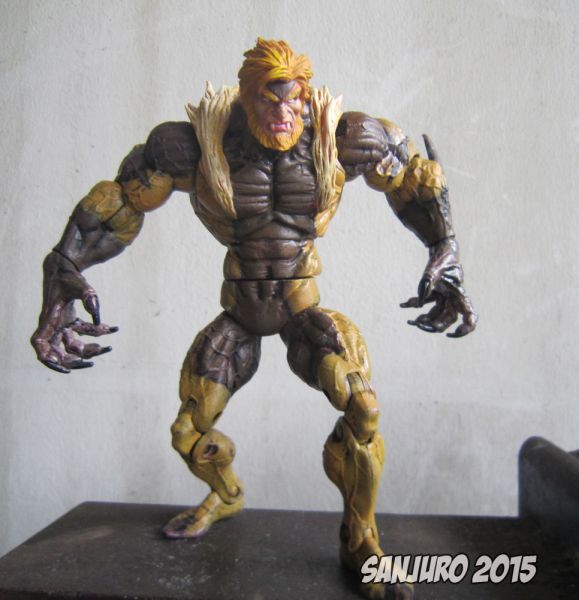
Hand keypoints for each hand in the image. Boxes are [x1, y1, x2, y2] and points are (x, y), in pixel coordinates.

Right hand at [31, 252, 117, 372]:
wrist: (66, 266)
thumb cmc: (70, 276)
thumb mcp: (81, 285)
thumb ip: (89, 297)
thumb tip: (97, 317)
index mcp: (50, 319)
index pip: (40, 345)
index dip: (48, 360)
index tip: (64, 367)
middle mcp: (53, 325)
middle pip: (59, 352)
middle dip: (76, 360)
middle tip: (92, 362)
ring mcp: (62, 324)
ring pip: (74, 345)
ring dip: (90, 348)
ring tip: (109, 347)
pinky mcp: (70, 320)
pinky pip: (83, 333)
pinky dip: (97, 332)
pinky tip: (113, 328)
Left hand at [401, 238, 477, 337]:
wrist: (441, 248)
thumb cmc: (441, 258)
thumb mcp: (433, 270)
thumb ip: (426, 285)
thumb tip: (418, 305)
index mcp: (459, 295)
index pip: (469, 316)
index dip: (465, 329)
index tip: (451, 334)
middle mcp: (453, 299)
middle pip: (446, 320)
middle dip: (433, 326)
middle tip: (418, 324)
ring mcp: (444, 297)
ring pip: (435, 315)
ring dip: (423, 319)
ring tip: (410, 321)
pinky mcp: (435, 293)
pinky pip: (425, 303)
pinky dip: (414, 304)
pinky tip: (403, 304)